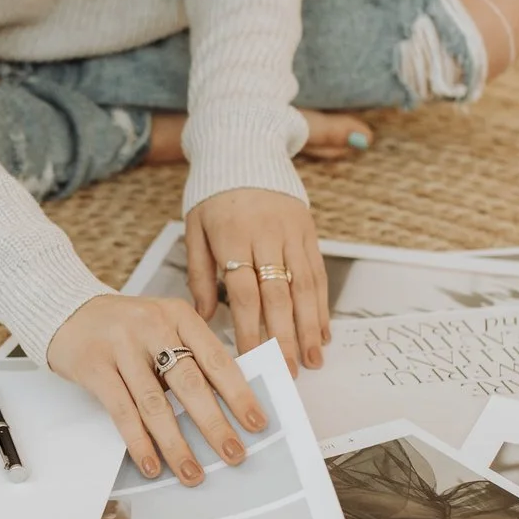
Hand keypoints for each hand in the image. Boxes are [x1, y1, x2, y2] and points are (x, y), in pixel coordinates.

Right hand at [47, 295, 266, 485]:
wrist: (66, 311)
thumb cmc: (125, 326)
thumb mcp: (164, 326)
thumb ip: (191, 354)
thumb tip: (228, 404)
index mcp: (179, 315)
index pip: (216, 359)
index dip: (239, 394)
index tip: (258, 424)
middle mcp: (152, 326)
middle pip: (190, 383)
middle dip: (214, 424)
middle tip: (234, 454)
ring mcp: (121, 346)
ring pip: (155, 404)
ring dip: (176, 444)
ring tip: (193, 473)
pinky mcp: (95, 366)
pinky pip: (122, 412)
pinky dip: (139, 442)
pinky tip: (152, 465)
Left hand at [185, 189, 328, 370]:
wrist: (243, 146)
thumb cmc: (212, 193)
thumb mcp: (194, 227)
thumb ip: (198, 272)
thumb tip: (205, 316)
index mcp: (233, 237)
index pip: (244, 292)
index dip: (250, 329)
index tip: (252, 360)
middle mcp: (267, 236)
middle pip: (278, 295)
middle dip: (285, 338)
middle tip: (288, 372)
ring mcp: (292, 232)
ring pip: (305, 286)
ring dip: (311, 326)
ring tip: (314, 359)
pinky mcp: (308, 230)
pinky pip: (317, 271)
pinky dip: (322, 303)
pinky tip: (324, 330)